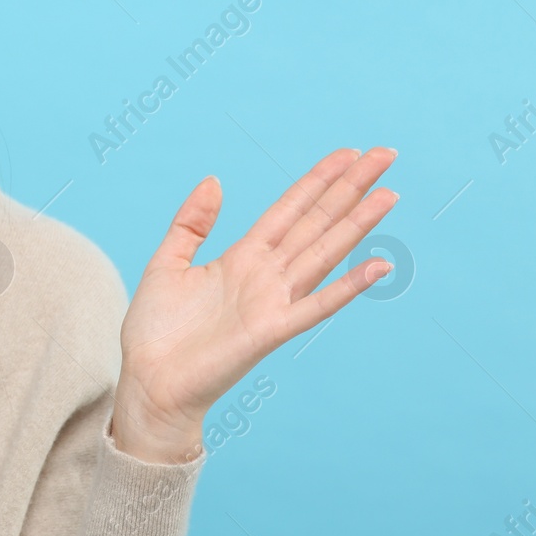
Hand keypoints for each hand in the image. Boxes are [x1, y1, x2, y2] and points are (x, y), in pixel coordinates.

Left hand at [110, 147, 398, 461]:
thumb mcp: (167, 263)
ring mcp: (272, 302)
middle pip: (316, 222)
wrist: (147, 383)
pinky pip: (316, 306)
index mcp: (242, 257)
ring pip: (323, 253)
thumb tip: (214, 180)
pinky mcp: (270, 331)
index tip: (349, 152)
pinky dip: (348, 287)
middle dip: (349, 188)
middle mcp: (265, 275)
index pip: (290, 209)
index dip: (318, 180)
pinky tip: (378, 265)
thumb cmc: (156, 332)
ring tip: (388, 194)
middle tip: (385, 155)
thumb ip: (191, 223)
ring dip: (357, 225)